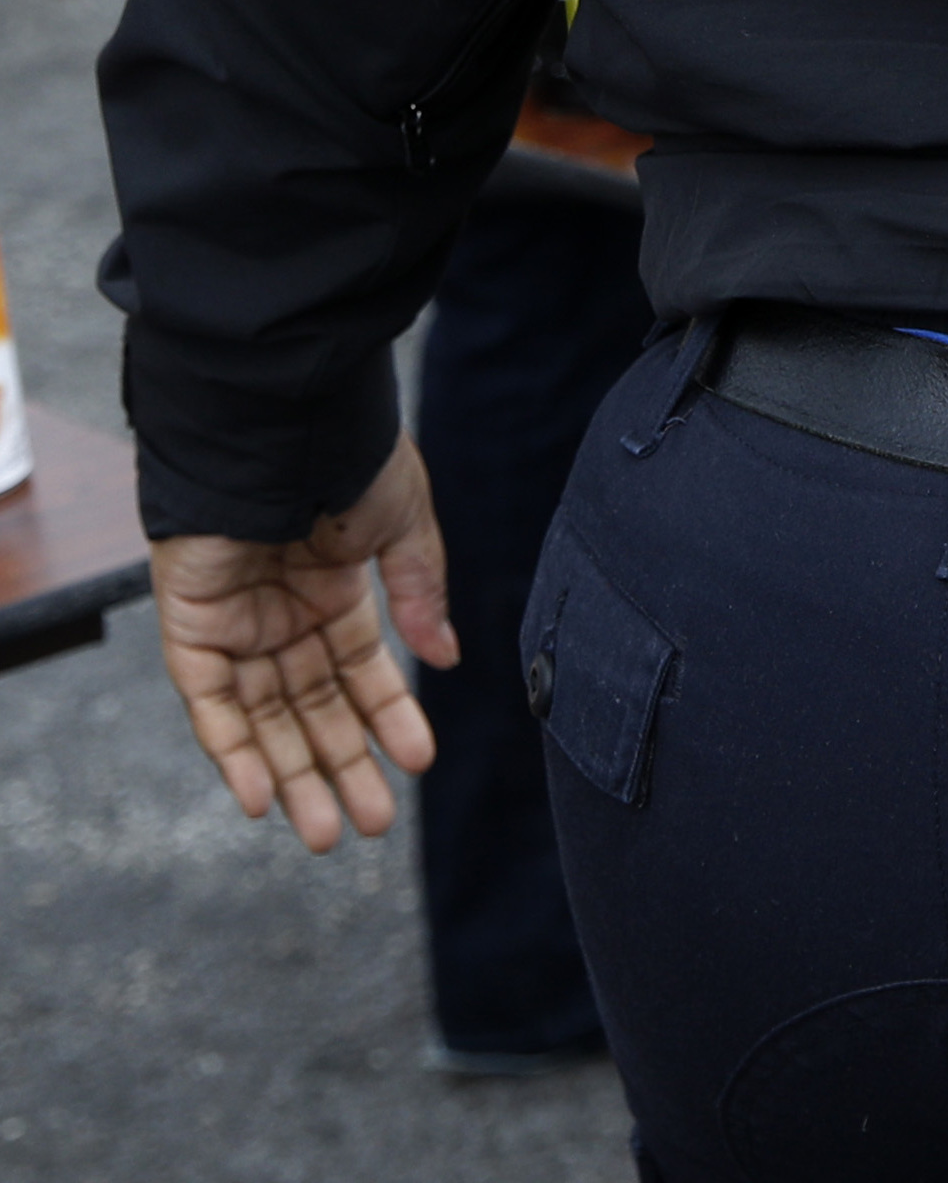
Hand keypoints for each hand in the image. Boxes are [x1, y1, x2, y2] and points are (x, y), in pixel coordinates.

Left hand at [150, 434, 454, 852]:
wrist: (278, 424)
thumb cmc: (347, 456)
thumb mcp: (405, 524)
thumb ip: (421, 593)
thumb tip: (446, 659)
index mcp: (336, 590)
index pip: (362, 672)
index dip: (391, 718)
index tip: (419, 762)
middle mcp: (284, 617)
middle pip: (313, 710)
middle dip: (342, 767)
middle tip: (369, 825)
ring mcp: (237, 626)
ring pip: (265, 721)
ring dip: (292, 778)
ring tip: (328, 831)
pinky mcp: (193, 631)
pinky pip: (210, 706)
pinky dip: (232, 752)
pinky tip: (259, 798)